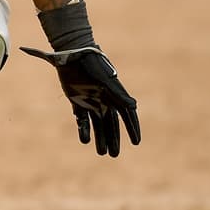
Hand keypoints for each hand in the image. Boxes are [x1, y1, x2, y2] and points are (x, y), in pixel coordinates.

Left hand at [20, 46, 140, 156]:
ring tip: (102, 153)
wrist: (73, 53)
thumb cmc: (92, 64)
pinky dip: (83, 130)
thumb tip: (133, 106)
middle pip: (111, 124)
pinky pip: (81, 119)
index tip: (136, 142)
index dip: (132, 128)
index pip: (127, 116)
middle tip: (114, 155)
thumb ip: (117, 94)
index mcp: (114, 96)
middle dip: (113, 139)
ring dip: (99, 138)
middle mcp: (104, 100)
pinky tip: (85, 140)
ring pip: (97, 124)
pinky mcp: (77, 100)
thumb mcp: (105, 80)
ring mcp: (90, 101)